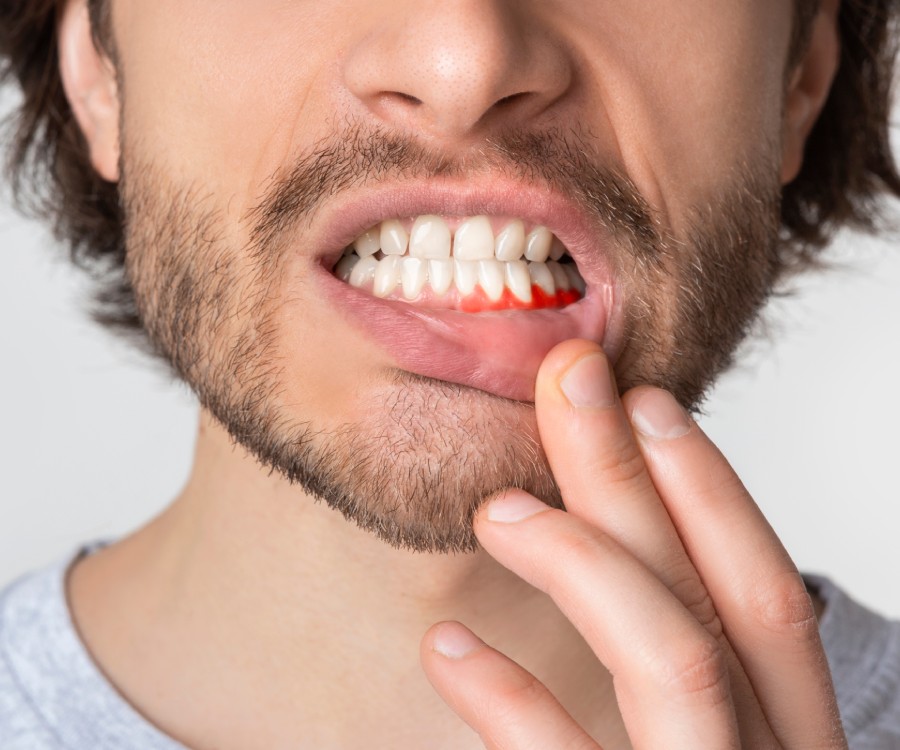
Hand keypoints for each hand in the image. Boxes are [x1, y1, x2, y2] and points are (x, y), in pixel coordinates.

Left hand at [420, 339, 846, 748]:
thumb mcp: (700, 745)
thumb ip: (675, 669)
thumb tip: (606, 536)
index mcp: (792, 735)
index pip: (771, 597)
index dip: (712, 489)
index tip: (645, 402)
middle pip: (716, 596)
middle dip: (636, 474)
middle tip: (566, 382)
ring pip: (675, 655)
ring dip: (582, 558)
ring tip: (496, 511)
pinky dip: (506, 694)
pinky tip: (445, 646)